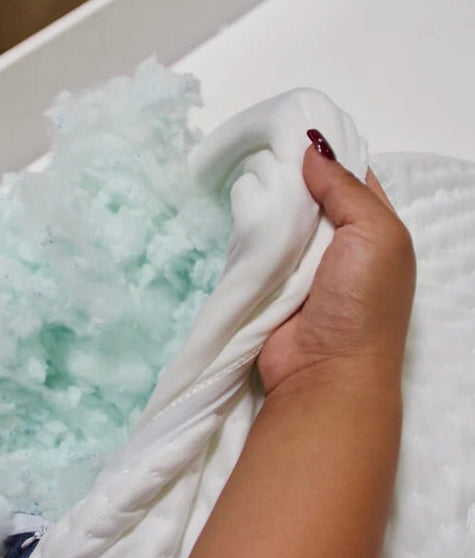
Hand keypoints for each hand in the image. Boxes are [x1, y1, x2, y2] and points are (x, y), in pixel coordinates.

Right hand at [258, 142, 415, 395]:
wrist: (324, 372)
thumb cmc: (361, 302)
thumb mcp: (374, 234)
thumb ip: (346, 188)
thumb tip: (312, 149)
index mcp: (375, 228)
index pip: (351, 177)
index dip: (327, 152)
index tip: (294, 127)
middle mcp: (340, 242)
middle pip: (313, 194)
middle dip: (290, 172)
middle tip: (261, 144)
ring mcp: (303, 263)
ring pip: (283, 216)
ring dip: (268, 199)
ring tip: (246, 167)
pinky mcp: (271, 281)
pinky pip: (259, 244)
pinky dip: (251, 227)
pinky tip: (238, 206)